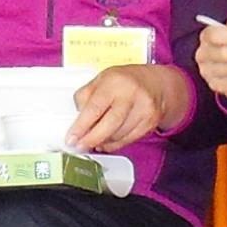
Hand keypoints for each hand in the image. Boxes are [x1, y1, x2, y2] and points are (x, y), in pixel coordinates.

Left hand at [67, 63, 190, 154]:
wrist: (155, 83)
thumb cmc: (124, 81)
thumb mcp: (101, 80)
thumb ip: (86, 96)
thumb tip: (76, 119)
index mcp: (114, 82)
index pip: (95, 107)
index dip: (81, 126)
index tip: (71, 138)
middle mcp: (131, 94)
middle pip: (110, 123)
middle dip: (92, 138)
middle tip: (80, 146)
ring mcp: (144, 108)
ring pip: (120, 134)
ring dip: (103, 142)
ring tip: (92, 142)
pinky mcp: (151, 121)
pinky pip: (129, 139)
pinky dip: (115, 144)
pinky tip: (106, 142)